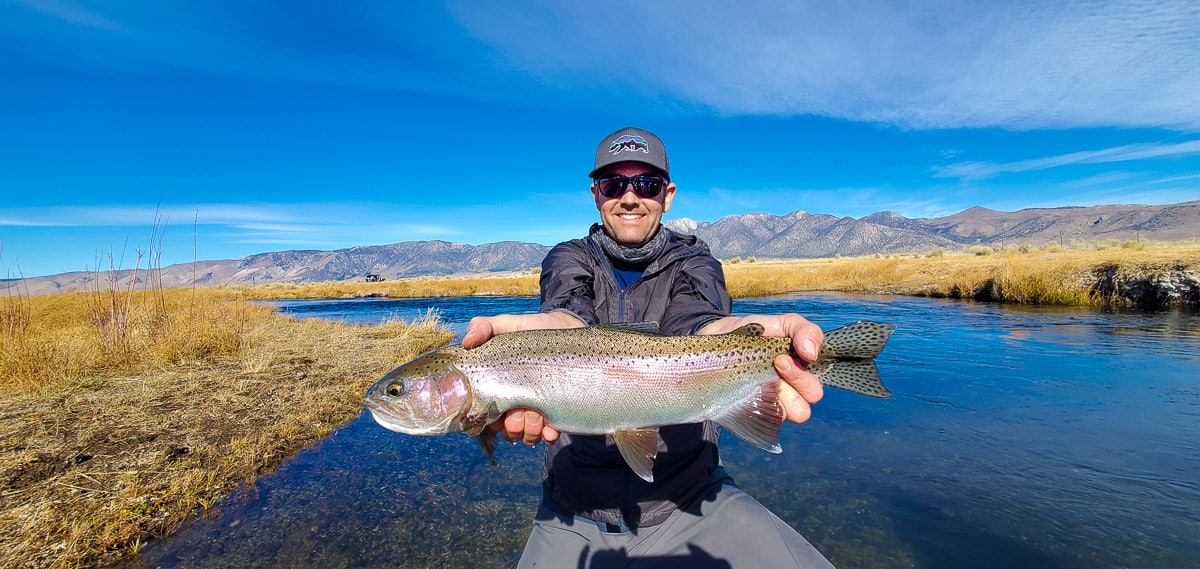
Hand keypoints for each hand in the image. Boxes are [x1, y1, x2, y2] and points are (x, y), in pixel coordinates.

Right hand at [463, 311, 583, 444]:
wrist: (565, 330)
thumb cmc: (531, 329)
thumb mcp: (506, 324)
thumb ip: (482, 328)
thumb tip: (466, 343)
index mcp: (497, 388)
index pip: (484, 415)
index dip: (488, 419)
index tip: (498, 411)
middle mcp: (514, 403)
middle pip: (506, 430)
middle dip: (512, 426)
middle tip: (521, 411)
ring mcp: (534, 410)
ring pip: (525, 435)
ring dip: (530, 430)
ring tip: (539, 415)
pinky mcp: (555, 413)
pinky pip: (547, 435)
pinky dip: (548, 435)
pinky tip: (551, 428)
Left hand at [699, 313, 824, 423]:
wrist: (715, 341)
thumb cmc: (749, 333)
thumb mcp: (777, 323)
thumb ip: (802, 329)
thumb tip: (812, 352)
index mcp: (802, 363)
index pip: (823, 365)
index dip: (810, 361)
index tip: (792, 352)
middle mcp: (794, 384)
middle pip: (814, 393)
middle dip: (800, 378)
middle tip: (777, 362)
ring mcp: (777, 400)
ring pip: (800, 411)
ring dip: (788, 399)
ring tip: (764, 382)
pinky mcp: (759, 412)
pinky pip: (772, 420)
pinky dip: (766, 410)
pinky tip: (749, 396)